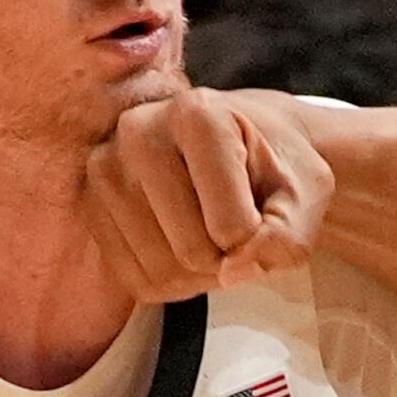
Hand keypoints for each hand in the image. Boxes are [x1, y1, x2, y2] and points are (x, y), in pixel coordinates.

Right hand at [91, 88, 333, 299]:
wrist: (242, 145)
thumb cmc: (276, 167)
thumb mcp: (307, 195)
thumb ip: (288, 236)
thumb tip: (233, 273)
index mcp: (199, 115)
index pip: (233, 227)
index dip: (262, 242)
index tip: (266, 213)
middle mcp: (138, 131)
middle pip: (192, 251)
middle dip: (229, 261)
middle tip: (242, 232)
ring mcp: (104, 168)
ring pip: (161, 269)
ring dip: (201, 276)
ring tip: (216, 237)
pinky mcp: (89, 205)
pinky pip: (135, 279)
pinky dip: (172, 281)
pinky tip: (186, 245)